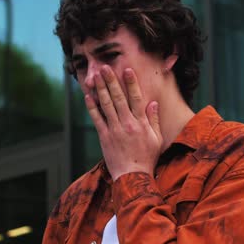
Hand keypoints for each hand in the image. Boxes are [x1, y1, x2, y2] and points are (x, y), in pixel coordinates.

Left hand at [84, 65, 162, 180]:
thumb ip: (154, 120)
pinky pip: (97, 119)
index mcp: (141, 123)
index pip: (136, 98)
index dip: (131, 83)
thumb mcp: (156, 139)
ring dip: (100, 89)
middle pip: (118, 98)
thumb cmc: (147, 158)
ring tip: (95, 76)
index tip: (127, 69)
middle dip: (111, 81)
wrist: (133, 176)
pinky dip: (92, 107)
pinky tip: (88, 96)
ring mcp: (114, 130)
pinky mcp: (104, 137)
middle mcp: (127, 124)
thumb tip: (153, 103)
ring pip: (106, 105)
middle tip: (104, 67)